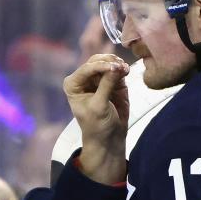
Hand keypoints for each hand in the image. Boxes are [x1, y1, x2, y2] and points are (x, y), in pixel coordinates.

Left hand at [63, 54, 129, 184]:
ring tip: (125, 70)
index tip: (114, 67)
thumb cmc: (97, 126)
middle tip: (121, 67)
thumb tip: (116, 66)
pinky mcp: (113, 82)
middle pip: (96, 61)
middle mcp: (84, 79)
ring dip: (117, 64)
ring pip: (108, 63)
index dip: (100, 66)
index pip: (86, 69)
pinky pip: (118, 70)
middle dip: (109, 62)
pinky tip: (127, 71)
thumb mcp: (99, 106)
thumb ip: (107, 85)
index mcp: (73, 84)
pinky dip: (123, 69)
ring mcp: (99, 79)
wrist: (109, 139)